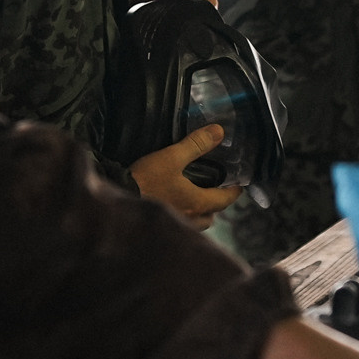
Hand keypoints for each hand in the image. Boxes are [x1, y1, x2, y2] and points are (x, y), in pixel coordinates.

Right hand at [129, 124, 243, 228]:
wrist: (119, 197)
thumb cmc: (147, 179)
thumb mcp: (171, 157)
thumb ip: (196, 144)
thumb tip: (219, 132)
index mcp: (197, 202)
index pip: (224, 200)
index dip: (233, 193)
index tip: (239, 187)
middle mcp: (190, 218)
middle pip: (211, 216)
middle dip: (215, 206)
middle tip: (214, 192)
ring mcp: (176, 225)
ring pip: (196, 224)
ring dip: (200, 214)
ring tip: (195, 201)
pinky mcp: (162, 226)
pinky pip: (181, 226)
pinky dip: (184, 219)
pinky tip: (175, 208)